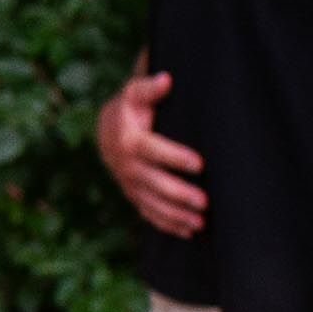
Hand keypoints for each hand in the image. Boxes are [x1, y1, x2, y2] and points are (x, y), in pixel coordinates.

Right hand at [98, 71, 205, 239]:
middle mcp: (127, 165)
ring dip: (175, 214)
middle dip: (178, 194)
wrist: (108, 132)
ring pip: (151, 203)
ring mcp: (129, 184)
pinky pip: (149, 213)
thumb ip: (149, 88)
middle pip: (153, 182)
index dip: (174, 157)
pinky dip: (167, 224)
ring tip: (200, 222)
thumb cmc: (131, 109)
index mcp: (129, 139)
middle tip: (205, 202)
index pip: (152, 150)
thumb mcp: (135, 94)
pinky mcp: (134, 196)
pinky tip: (188, 232)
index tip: (200, 164)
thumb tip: (166, 79)